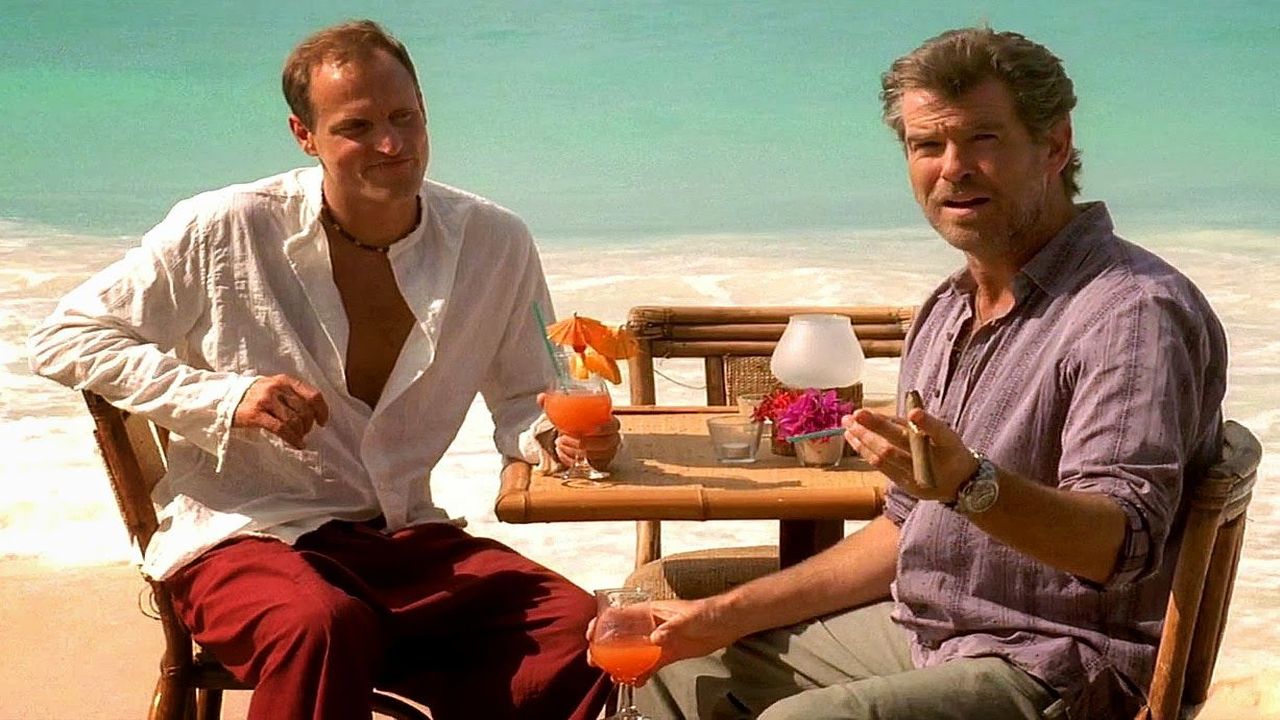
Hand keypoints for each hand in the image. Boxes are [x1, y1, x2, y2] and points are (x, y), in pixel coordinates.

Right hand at [233, 374, 328, 448]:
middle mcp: (277, 388)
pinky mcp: (256, 414)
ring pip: (294, 420)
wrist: (225, 397)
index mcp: (285, 380)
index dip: (322, 410)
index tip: (322, 421)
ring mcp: (266, 400)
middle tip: (305, 432)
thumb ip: (292, 394)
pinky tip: (297, 444)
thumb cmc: (255, 395)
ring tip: (299, 437)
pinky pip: (281, 429)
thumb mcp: (275, 387)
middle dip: (308, 424)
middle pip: (305, 410)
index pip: (313, 395)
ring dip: (300, 432)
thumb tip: (315, 411)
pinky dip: (292, 439)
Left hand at [536, 393, 621, 468]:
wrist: (583, 437)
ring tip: (559, 444)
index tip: (587, 427)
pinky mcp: (598, 464)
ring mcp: (606, 453)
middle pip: (602, 443)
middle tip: (563, 437)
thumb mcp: (572, 412)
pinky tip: (561, 453)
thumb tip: (541, 397)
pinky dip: (571, 459)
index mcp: (610, 422)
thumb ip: (556, 404)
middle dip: (582, 442)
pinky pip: (586, 465)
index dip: (602, 428)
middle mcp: (611, 438)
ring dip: (574, 450)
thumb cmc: (581, 423)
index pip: (612, 425)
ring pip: (593, 455)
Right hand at [585, 597, 741, 684]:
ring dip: (620, 663)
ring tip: (612, 676)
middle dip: (605, 647)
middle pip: (621, 636)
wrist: (727, 622)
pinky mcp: (669, 653)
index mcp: (650, 611)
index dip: (602, 623)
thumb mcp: (688, 617)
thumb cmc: (708, 611)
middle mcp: (650, 626)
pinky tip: (635, 682)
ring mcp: (659, 640)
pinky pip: (650, 664)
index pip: (619, 614)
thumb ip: (672, 627)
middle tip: (595, 661)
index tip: (591, 634)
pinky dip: (641, 673)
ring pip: (632, 653)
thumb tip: (655, 639)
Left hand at [842, 407, 978, 502]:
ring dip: (864, 438)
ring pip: (886, 454)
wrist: (960, 484)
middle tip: (858, 413)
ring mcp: (917, 473)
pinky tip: (852, 438)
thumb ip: (918, 424)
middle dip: (877, 426)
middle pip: (902, 441)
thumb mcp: (943, 435)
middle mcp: (932, 459)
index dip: (927, 423)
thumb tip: (888, 412)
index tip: (914, 413)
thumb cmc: (947, 451)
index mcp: (947, 442)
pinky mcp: (905, 484)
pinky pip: (881, 466)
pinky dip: (865, 451)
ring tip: (848, 423)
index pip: (938, 430)